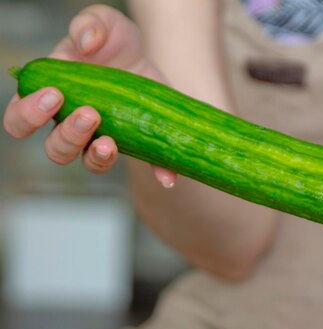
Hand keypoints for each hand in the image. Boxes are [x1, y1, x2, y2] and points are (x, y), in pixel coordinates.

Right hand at [3, 4, 175, 186]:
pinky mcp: (134, 144)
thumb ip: (90, 25)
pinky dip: (156, 172)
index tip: (54, 96)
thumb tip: (87, 43)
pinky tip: (166, 176)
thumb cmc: (111, 42)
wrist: (145, 56)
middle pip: (56, 149)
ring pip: (89, 163)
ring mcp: (102, 139)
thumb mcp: (102, 23)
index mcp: (50, 98)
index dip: (28, 115)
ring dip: (98, 158)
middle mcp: (71, 125)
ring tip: (111, 142)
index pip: (20, 119)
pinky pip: (144, 165)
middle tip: (90, 114)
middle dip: (68, 136)